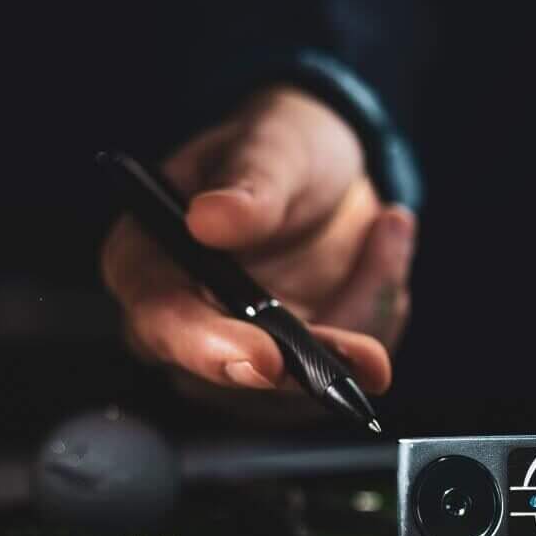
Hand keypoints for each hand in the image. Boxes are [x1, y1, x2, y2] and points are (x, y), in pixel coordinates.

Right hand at [101, 85, 415, 412]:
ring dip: (358, 324)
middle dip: (303, 370)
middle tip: (366, 355)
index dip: (209, 348)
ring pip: (295, 388)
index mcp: (148, 259)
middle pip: (227, 377)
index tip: (268, 359)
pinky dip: (378, 313)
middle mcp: (182, 319)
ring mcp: (236, 351)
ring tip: (387, 234)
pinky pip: (341, 374)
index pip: (161, 322)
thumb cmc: (283, 150)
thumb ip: (248, 187)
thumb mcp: (273, 147)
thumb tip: (209, 219)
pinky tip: (382, 252)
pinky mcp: (290, 371)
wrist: (334, 171)